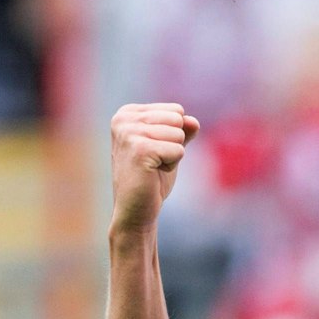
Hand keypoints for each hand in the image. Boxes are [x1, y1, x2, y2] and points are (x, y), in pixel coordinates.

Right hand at [109, 103, 199, 235]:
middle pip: (178, 119)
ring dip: (172, 155)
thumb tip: (194, 121)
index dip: (173, 134)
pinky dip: (172, 165)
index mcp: (128, 113)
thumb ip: (182, 130)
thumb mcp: (168, 147)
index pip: (175, 110)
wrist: (136, 208)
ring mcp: (130, 133)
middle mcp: (124, 119)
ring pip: (179, 134)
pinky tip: (153, 173)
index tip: (154, 151)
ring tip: (153, 166)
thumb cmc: (151, 177)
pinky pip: (178, 150)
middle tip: (155, 161)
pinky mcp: (140, 149)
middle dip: (174, 143)